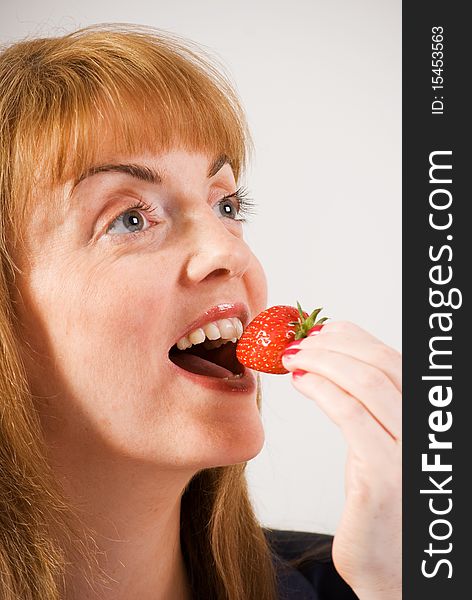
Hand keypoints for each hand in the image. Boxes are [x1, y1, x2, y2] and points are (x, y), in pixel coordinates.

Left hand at [281, 320, 400, 598]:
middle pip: (380, 364)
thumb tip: (334, 358)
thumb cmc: (382, 501)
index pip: (393, 358)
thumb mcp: (380, 443)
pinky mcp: (384, 477)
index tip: (319, 330)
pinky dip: (322, 390)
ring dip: (321, 361)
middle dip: (332, 345)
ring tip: (290, 358)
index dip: (354, 337)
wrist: (392, 566)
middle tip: (296, 342)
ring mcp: (409, 452)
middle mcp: (424, 429)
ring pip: (366, 383)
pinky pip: (350, 416)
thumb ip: (368, 406)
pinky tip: (301, 382)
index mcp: (423, 417)